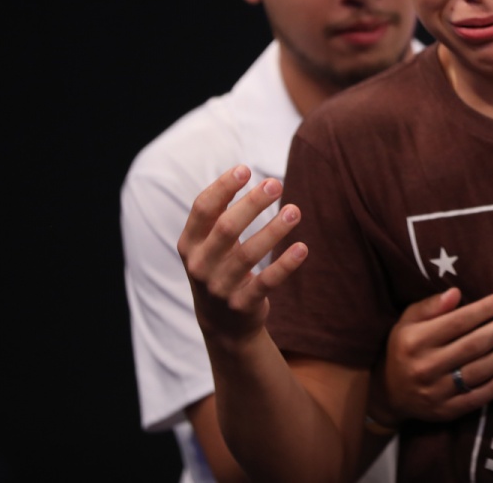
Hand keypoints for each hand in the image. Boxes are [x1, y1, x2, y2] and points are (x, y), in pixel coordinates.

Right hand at [177, 165, 306, 348]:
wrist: (221, 323)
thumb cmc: (218, 267)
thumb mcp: (207, 243)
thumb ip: (218, 214)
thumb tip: (242, 172)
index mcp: (190, 244)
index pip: (202, 209)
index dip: (222, 188)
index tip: (245, 170)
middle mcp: (200, 265)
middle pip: (226, 228)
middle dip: (252, 204)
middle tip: (276, 184)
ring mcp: (220, 287)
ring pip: (248, 255)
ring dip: (273, 230)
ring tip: (295, 211)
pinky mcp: (243, 304)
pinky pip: (266, 282)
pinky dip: (285, 265)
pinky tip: (302, 248)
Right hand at [370, 288, 492, 425]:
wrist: (388, 394)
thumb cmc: (403, 349)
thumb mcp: (407, 322)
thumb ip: (430, 307)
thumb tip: (456, 293)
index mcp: (415, 341)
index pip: (456, 323)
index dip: (483, 310)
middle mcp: (426, 366)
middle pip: (472, 345)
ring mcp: (437, 391)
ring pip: (478, 371)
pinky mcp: (446, 411)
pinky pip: (476, 398)